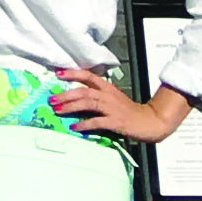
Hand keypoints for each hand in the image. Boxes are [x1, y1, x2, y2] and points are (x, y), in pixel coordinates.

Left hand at [51, 69, 186, 146]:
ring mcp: (112, 108)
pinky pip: (97, 122)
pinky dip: (84, 124)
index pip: (88, 76)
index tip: (58, 74)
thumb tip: (76, 98)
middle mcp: (108, 95)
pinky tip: (75, 126)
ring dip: (71, 107)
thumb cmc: (129, 111)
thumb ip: (97, 96)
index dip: (73, 74)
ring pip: (87, 104)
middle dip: (65, 95)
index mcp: (107, 88)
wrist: (149, 121)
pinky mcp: (115, 121)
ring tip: (58, 110)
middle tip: (52, 99)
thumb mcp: (113, 98)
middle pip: (83, 91)